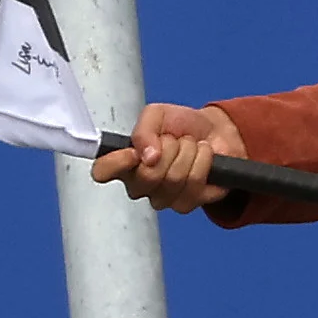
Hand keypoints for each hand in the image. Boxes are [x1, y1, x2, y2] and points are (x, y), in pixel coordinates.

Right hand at [89, 103, 243, 211]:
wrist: (215, 131)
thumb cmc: (181, 125)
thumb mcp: (158, 115)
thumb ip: (144, 129)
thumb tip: (145, 155)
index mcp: (125, 162)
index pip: (103, 171)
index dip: (115, 163)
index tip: (133, 152)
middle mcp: (140, 184)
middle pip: (147, 176)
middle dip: (169, 148)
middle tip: (175, 139)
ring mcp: (163, 198)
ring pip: (174, 179)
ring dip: (189, 152)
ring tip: (190, 146)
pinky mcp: (187, 203)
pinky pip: (195, 184)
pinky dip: (204, 161)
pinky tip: (203, 157)